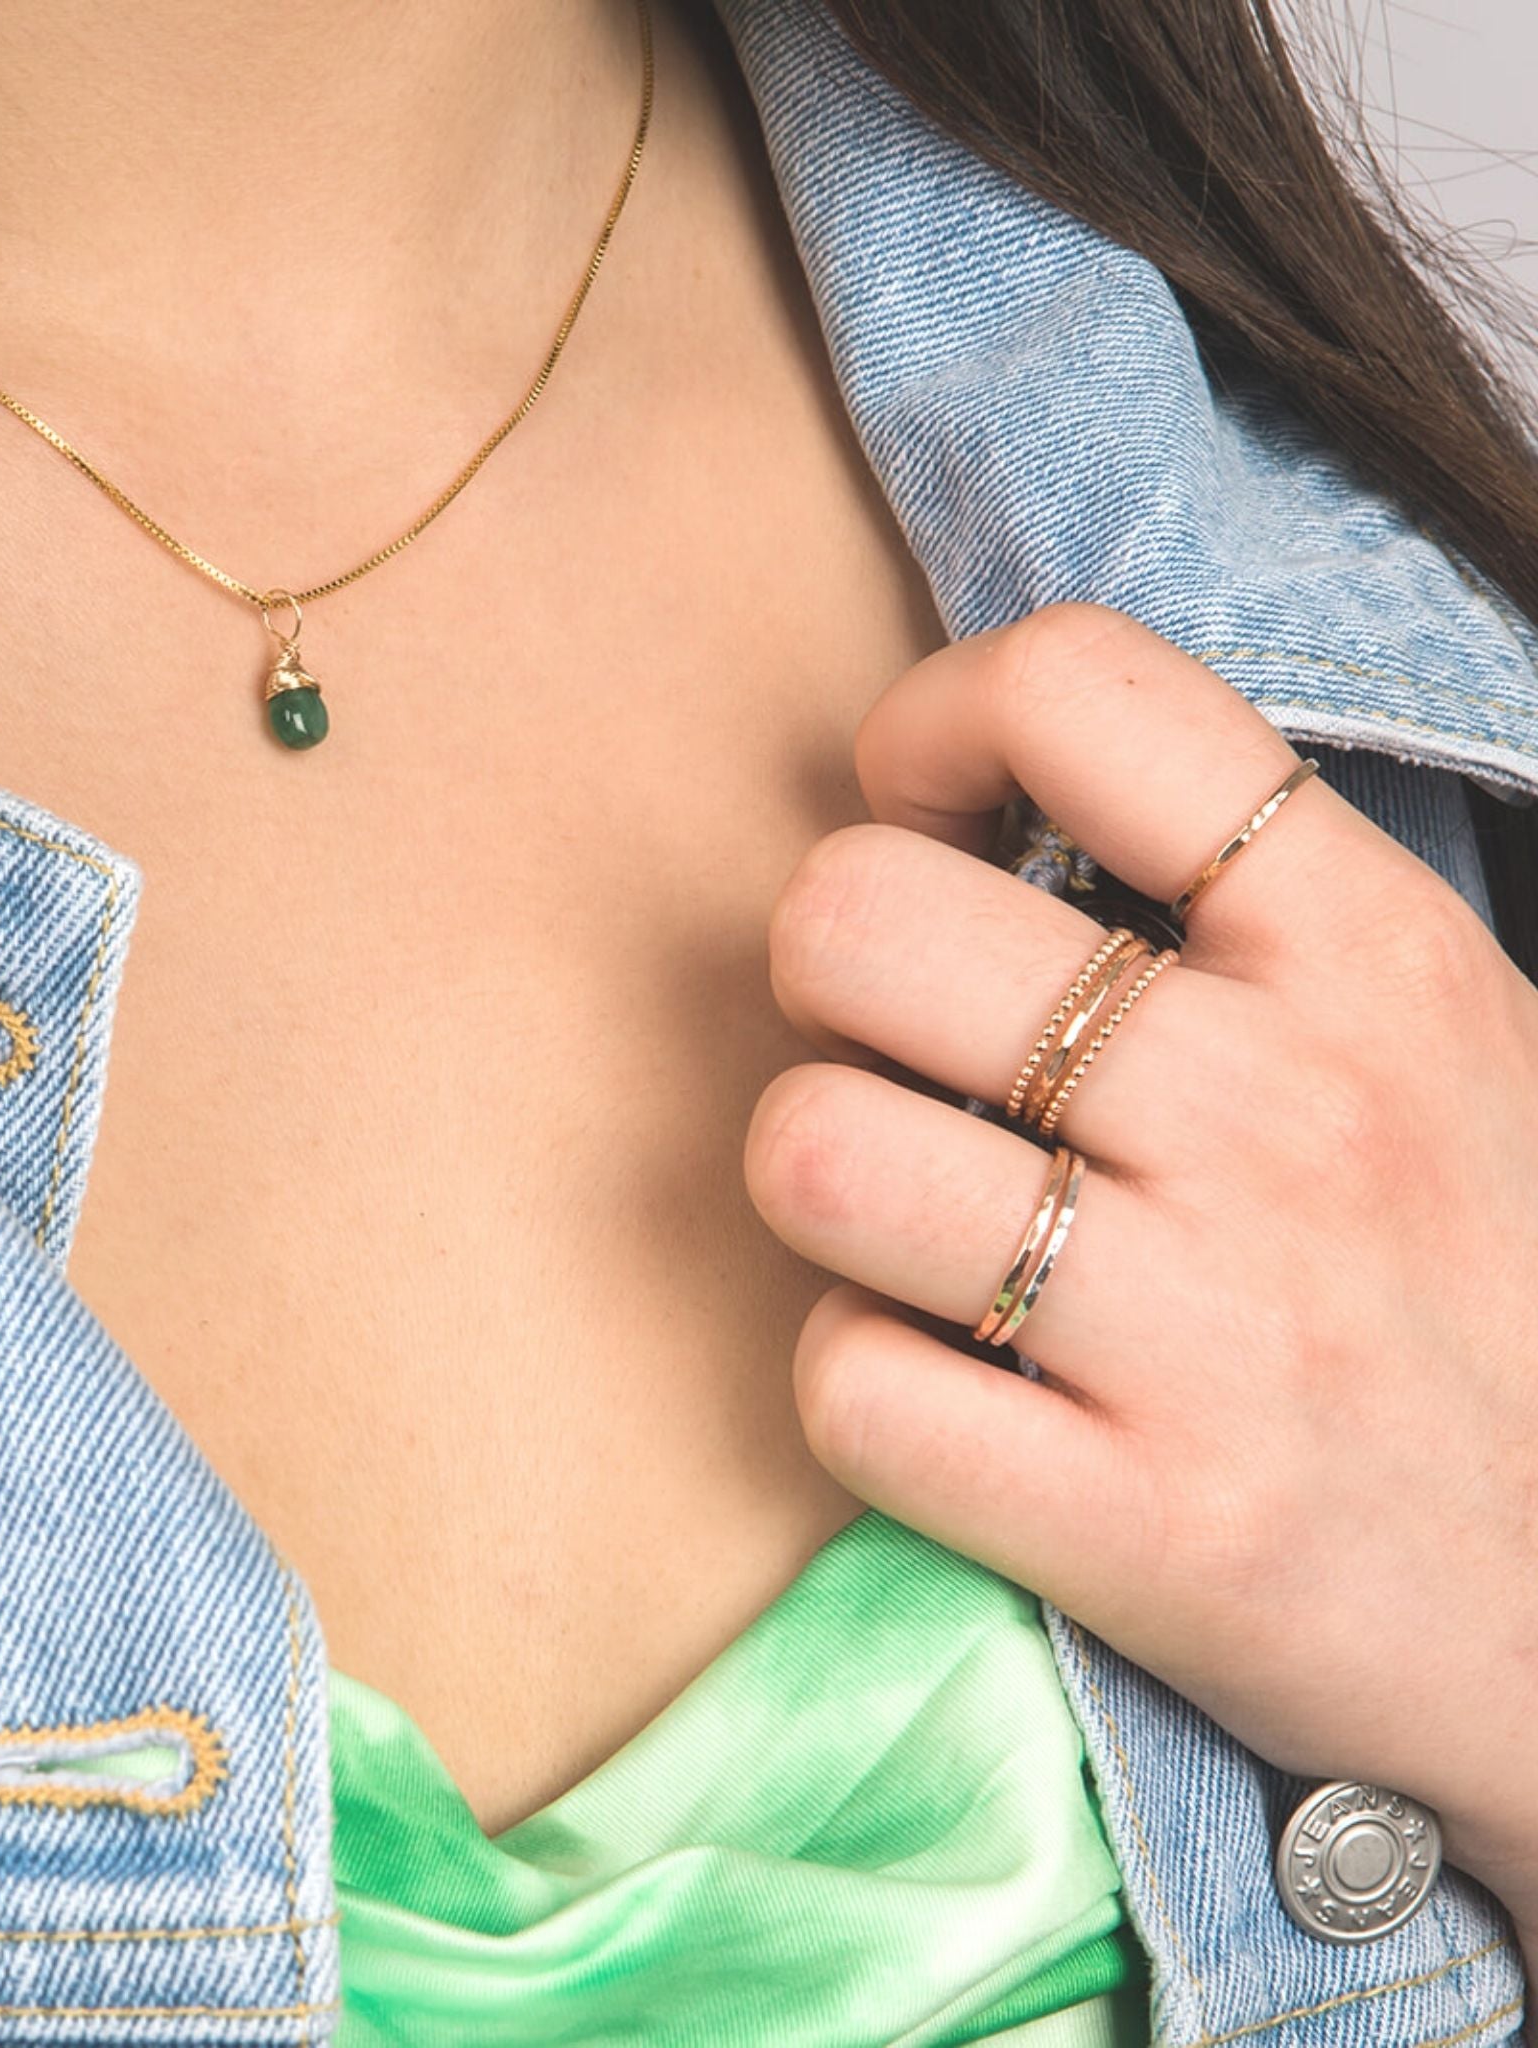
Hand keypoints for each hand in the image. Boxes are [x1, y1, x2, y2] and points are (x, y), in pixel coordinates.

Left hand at [742, 600, 1537, 1935]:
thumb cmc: (1495, 1300)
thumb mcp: (1444, 1041)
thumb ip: (1245, 916)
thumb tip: (982, 814)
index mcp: (1372, 952)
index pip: (1080, 691)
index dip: (929, 731)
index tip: (933, 823)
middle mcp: (1286, 1111)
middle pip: (853, 920)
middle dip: (822, 978)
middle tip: (899, 1051)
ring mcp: (1216, 1327)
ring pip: (809, 1147)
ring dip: (818, 1176)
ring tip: (913, 1218)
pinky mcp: (1151, 1531)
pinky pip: (848, 1388)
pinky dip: (859, 1379)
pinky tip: (954, 1385)